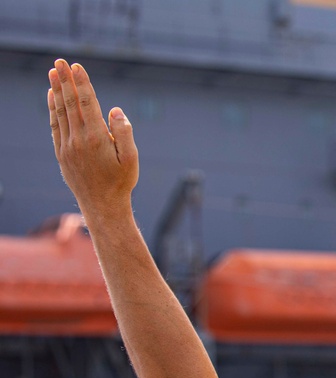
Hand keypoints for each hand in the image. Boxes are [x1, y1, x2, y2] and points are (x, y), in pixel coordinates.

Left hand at [48, 59, 137, 222]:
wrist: (102, 206)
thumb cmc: (121, 182)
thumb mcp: (132, 159)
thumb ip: (124, 133)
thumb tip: (114, 110)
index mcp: (97, 138)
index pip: (87, 103)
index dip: (81, 83)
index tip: (76, 67)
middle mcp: (79, 139)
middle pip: (70, 103)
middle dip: (65, 80)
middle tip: (60, 61)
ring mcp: (67, 146)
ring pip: (60, 112)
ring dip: (56, 90)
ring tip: (53, 72)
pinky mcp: (61, 153)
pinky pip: (55, 126)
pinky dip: (52, 109)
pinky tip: (51, 96)